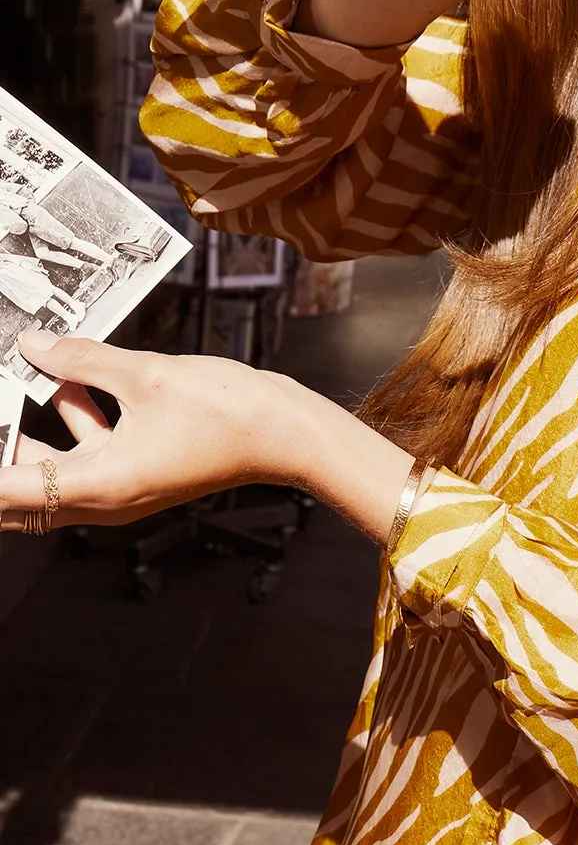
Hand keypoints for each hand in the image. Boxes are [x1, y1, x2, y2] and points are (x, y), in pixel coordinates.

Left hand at [0, 331, 313, 528]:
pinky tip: (72, 375)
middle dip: (2, 450)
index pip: (11, 492)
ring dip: (33, 428)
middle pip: (23, 492)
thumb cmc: (226, 412)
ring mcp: (121, 488)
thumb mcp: (147, 373)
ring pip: (52, 468)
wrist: (282, 431)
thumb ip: (84, 359)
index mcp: (103, 485)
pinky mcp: (135, 471)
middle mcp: (106, 499)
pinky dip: (72, 418)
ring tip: (24, 375)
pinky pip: (86, 451)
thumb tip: (35, 345)